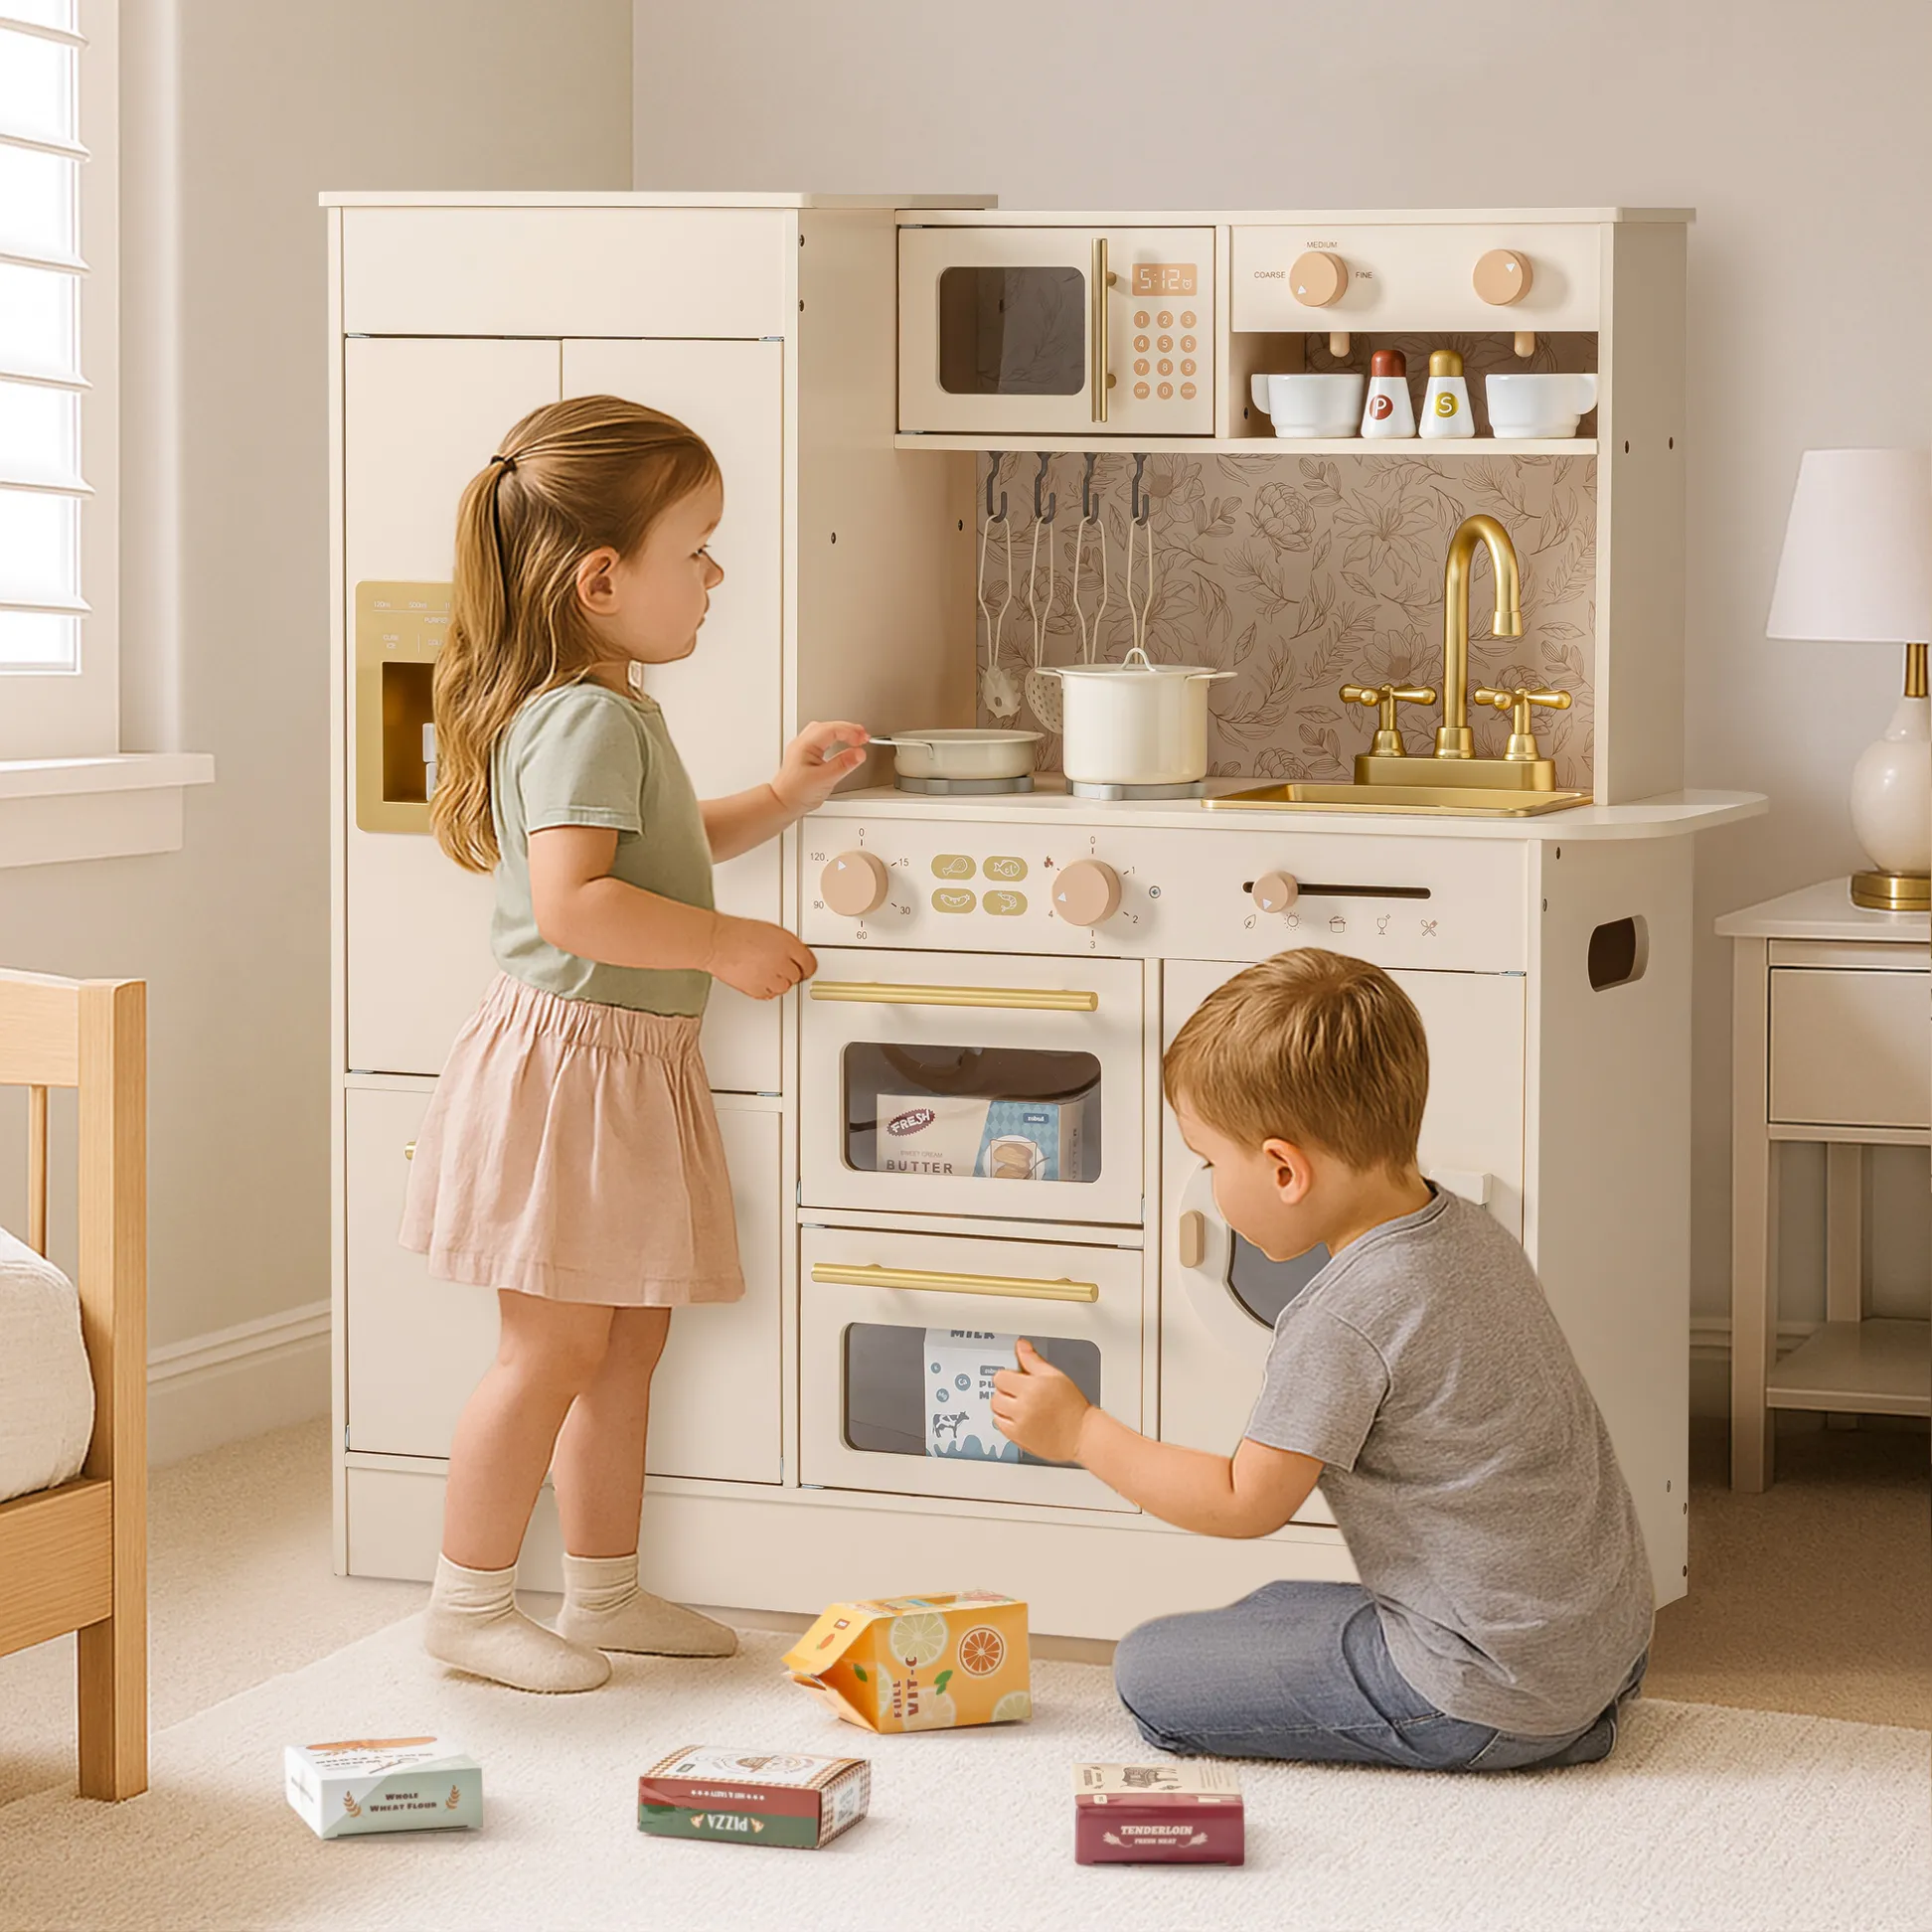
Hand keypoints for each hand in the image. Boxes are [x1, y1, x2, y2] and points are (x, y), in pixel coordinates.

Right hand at [705, 914, 816, 999]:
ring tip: (763, 970)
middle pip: (797, 976)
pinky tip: (757, 977)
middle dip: (789, 972)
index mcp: (788, 944)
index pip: (810, 963)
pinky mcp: (759, 990)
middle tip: (776, 966)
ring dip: (777, 981)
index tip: (804, 969)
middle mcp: (782, 962)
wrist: (718, 943)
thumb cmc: (738, 934)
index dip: (806, 967)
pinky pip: (769, 994)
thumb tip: (795, 955)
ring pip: (784, 987)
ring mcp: (771, 977)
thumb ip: (787, 945)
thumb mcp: (771, 931)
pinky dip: (765, 989)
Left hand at [770, 721, 870, 814]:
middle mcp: (802, 743)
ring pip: (824, 731)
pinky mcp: (805, 755)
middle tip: (863, 737)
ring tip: (855, 738)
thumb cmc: (796, 793)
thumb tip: (859, 753)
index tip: (864, 739)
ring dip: (841, 732)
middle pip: (829, 726)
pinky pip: (821, 739)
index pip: (833, 729)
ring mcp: (802, 747)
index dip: (851, 732)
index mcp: (806, 744)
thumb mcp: (825, 779)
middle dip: (848, 729)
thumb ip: (843, 764)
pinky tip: (841, 743)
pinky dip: (834, 738)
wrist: (783, 803)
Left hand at [991, 1339, 1091, 1463]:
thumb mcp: (1055, 1375)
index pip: (1000, 1377)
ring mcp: (1019, 1424)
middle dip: (1006, 1391)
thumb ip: (1033, 1360)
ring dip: (1003, 1406)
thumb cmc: (1072, 1407)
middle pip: (996, 1394)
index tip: (1017, 1379)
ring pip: (995, 1410)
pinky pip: (1000, 1426)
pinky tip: (1018, 1418)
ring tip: (1019, 1406)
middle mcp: (1023, 1406)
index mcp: (1032, 1387)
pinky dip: (1005, 1421)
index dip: (1009, 1376)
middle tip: (1021, 1393)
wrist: (1081, 1435)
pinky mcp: (1018, 1439)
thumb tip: (1021, 1345)